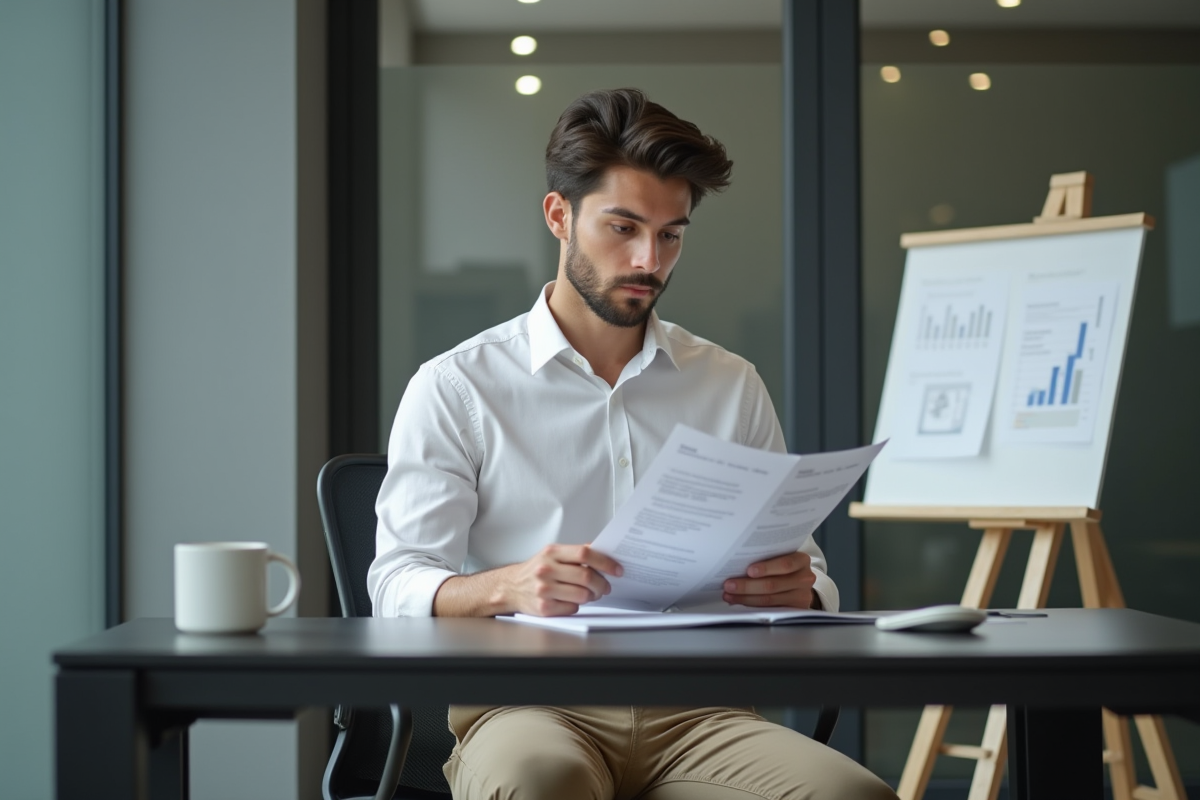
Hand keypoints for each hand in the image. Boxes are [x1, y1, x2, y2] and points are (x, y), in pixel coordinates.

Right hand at [497, 544, 623, 616]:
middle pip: (586, 576)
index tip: (617, 569)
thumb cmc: (535, 570)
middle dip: (602, 584)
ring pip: (583, 594)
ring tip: (591, 594)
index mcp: (551, 552)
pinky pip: (573, 608)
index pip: (584, 553)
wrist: (510, 587)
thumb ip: (575, 553)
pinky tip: (571, 600)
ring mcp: (544, 589)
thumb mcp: (552, 554)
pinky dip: (577, 605)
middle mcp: (546, 569)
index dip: (605, 562)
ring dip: (592, 596)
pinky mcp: (544, 607)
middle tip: (606, 587)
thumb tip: (602, 550)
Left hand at [722, 551, 817, 608]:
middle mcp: (805, 578)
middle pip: (774, 584)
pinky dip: (752, 606)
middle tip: (729, 585)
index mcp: (801, 560)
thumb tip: (736, 562)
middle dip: (748, 585)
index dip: (766, 568)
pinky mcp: (795, 610)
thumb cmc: (783, 566)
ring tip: (729, 595)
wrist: (799, 582)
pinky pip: (771, 609)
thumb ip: (766, 558)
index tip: (749, 570)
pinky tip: (739, 602)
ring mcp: (802, 595)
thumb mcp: (780, 557)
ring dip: (745, 597)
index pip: (785, 564)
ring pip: (769, 599)